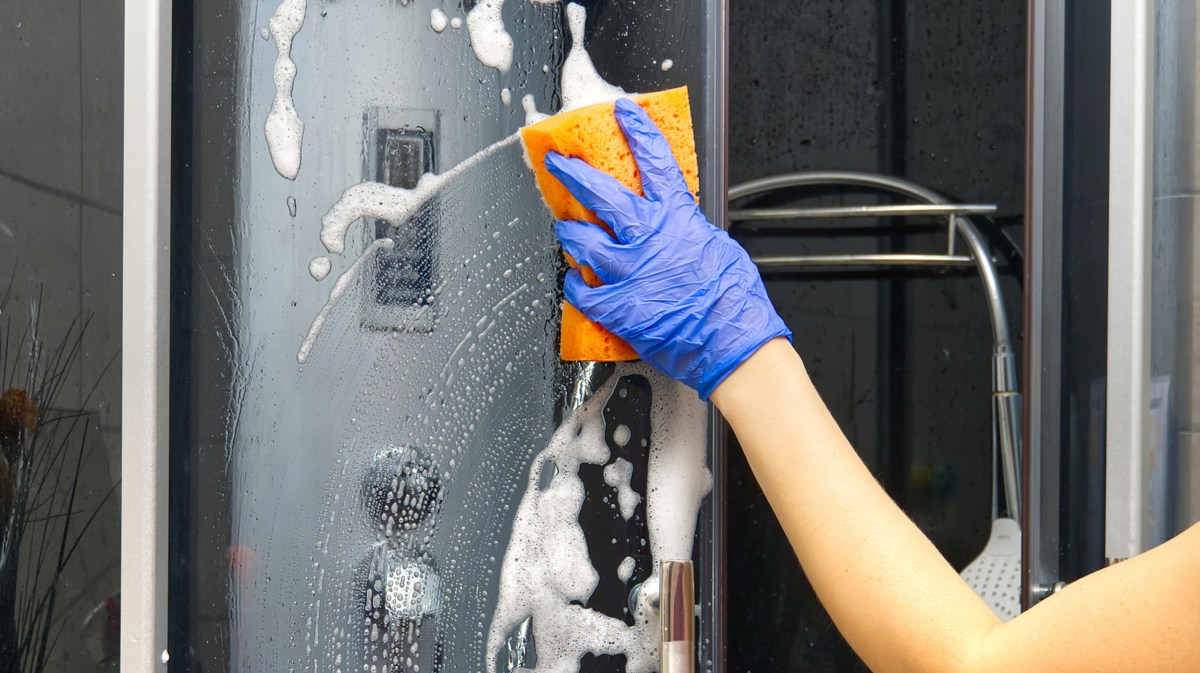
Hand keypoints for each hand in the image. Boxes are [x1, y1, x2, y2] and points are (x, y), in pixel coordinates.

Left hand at [544, 97, 790, 398]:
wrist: (731, 344)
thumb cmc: (733, 302)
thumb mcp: (718, 247)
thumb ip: (688, 230)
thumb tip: (677, 225)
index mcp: (676, 218)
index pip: (654, 161)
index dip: (637, 131)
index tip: (622, 113)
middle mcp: (647, 238)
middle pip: (599, 193)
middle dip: (573, 173)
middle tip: (557, 163)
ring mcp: (627, 271)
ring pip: (581, 240)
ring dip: (569, 233)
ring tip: (565, 230)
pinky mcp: (616, 306)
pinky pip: (581, 289)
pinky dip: (576, 284)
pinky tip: (577, 281)